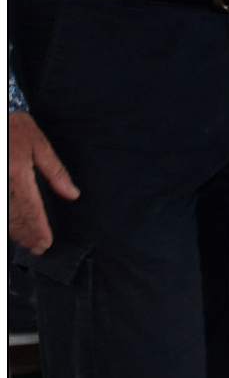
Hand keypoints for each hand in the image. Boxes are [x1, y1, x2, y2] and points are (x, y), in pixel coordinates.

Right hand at [8, 112, 78, 253]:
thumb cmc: (15, 129)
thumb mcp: (40, 146)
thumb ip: (55, 172)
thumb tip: (72, 194)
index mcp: (18, 174)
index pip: (30, 209)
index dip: (38, 229)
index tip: (44, 243)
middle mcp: (3, 184)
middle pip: (14, 218)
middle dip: (26, 235)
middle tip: (37, 248)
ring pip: (3, 216)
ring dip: (14, 231)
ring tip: (26, 241)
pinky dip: (5, 219)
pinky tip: (12, 225)